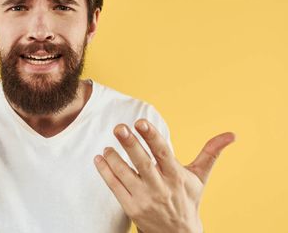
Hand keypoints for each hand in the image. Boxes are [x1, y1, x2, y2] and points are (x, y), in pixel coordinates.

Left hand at [94, 119, 234, 232]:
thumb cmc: (187, 200)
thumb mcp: (200, 177)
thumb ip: (211, 153)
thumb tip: (231, 135)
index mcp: (176, 176)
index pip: (163, 153)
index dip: (152, 137)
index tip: (141, 122)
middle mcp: (160, 187)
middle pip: (143, 162)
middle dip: (130, 144)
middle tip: (119, 127)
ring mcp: (144, 198)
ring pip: (125, 174)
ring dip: (114, 158)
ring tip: (107, 145)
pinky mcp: (131, 208)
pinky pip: (115, 187)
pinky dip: (105, 172)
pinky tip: (99, 158)